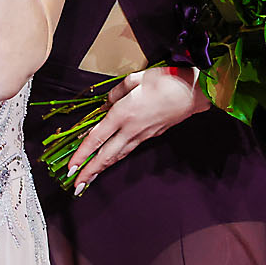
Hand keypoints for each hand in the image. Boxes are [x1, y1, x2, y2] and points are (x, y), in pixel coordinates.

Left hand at [68, 68, 208, 193]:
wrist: (194, 92)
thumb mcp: (135, 79)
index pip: (96, 138)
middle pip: (106, 156)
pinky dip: (116, 157)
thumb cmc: (166, 81)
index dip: (82, 154)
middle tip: (76, 185)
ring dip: (102, 168)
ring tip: (90, 178)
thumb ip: (116, 92)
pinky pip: (128, 149)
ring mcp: (142, 135)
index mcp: (122, 114)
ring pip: (118, 155)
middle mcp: (130, 129)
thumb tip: (107, 102)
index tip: (71, 167)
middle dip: (89, 172)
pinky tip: (111, 160)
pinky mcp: (152, 136)